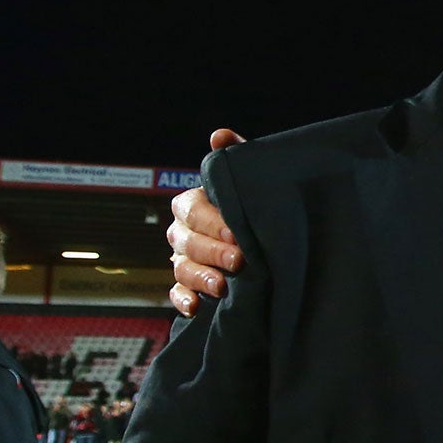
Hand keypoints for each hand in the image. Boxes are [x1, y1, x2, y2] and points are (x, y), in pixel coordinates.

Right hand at [166, 129, 246, 316]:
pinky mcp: (188, 286)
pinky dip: (183, 300)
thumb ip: (237, 156)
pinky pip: (176, 294)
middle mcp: (183, 233)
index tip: (236, 232)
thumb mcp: (249, 179)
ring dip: (200, 278)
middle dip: (211, 252)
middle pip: (186, 242)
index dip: (210, 221)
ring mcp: (183, 260)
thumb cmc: (252, 203)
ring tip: (222, 287)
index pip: (191, 210)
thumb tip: (219, 135)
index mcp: (193, 205)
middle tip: (238, 260)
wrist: (266, 240)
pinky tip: (196, 307)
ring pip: (181, 269)